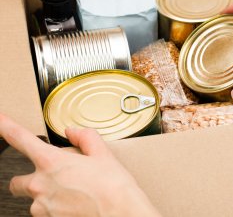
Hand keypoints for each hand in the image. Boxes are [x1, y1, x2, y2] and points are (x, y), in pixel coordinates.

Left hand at [0, 113, 159, 216]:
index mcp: (52, 162)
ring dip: (46, 195)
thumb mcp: (104, 154)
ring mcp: (42, 207)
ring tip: (74, 193)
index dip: (5, 126)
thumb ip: (85, 137)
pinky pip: (45, 213)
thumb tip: (73, 132)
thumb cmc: (113, 188)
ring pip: (33, 200)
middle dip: (30, 178)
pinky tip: (76, 204)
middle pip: (17, 181)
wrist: (120, 215)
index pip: (20, 138)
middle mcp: (40, 185)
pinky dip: (57, 208)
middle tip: (54, 178)